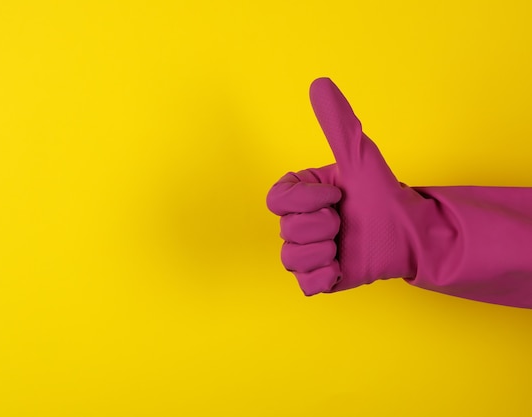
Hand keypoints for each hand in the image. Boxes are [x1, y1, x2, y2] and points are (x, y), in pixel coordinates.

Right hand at [266, 78, 416, 294]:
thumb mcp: (359, 157)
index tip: (336, 195)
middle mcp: (297, 222)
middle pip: (287, 231)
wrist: (409, 233)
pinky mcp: (318, 278)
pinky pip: (305, 284)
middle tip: (346, 220)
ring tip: (345, 244)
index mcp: (299, 195)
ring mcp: (306, 251)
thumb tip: (320, 83)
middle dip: (324, 226)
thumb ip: (338, 123)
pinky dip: (325, 277)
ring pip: (292, 258)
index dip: (305, 201)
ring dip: (325, 251)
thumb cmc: (383, 194)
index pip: (276, 200)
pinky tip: (342, 266)